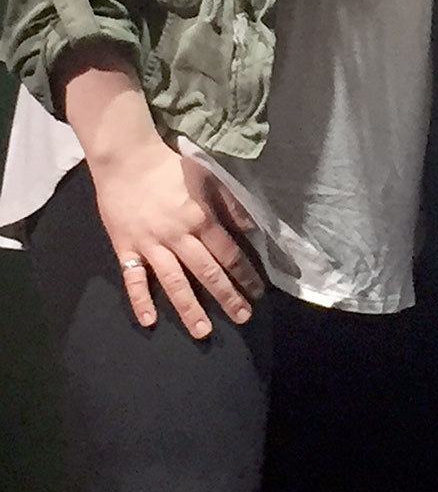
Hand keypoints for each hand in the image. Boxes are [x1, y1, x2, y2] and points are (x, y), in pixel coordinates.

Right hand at [89, 136, 264, 339]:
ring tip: (203, 331)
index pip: (227, 252)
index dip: (244, 273)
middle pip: (206, 271)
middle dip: (226, 296)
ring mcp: (151, 244)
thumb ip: (229, 202)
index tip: (257, 291)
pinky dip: (140, 300)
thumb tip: (251, 227)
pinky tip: (149, 321)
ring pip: (173, 281)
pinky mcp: (126, 248)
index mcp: (200, 218)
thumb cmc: (169, 167)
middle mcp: (178, 236)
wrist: (127, 160)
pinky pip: (133, 279)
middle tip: (242, 318)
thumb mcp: (207, 176)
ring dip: (189, 308)